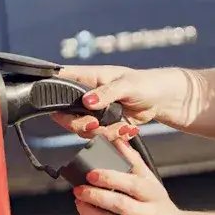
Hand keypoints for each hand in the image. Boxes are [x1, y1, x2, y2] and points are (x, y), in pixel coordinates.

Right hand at [50, 65, 198, 139]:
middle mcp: (86, 94)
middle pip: (65, 113)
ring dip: (101, 132)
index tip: (63, 105)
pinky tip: (128, 129)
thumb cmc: (145, 83)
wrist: (161, 100)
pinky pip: (99, 137)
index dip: (53, 90)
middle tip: (95, 125)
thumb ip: (106, 93)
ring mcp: (94, 111)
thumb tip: (87, 101)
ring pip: (82, 129)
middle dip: (78, 124)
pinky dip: (113, 136)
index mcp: (88, 77)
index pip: (61, 79)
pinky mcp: (104, 124)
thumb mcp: (127, 85)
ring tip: (122, 127)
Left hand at [73, 137, 195, 214]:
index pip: (132, 185)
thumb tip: (117, 140)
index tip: (91, 174)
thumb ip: (134, 162)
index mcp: (155, 195)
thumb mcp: (152, 182)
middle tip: (79, 190)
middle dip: (95, 197)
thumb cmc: (160, 206)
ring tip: (79, 204)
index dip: (110, 178)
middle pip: (120, 206)